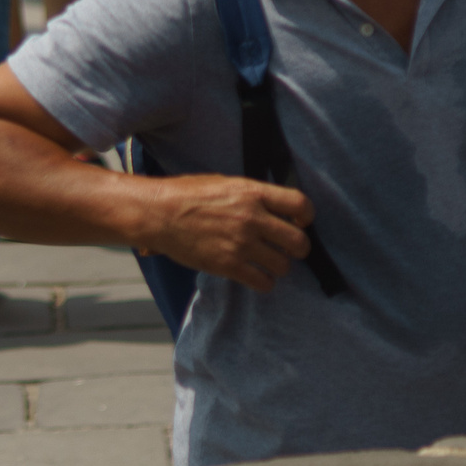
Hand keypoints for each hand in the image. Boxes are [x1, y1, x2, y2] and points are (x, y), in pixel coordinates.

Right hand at [138, 175, 312, 290]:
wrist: (159, 213)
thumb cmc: (187, 194)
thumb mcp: (225, 183)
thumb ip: (251, 196)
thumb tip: (273, 208)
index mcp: (252, 193)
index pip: (300, 205)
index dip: (306, 216)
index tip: (300, 222)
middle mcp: (252, 218)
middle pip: (299, 241)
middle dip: (297, 248)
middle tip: (287, 249)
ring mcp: (241, 243)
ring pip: (283, 265)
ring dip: (278, 266)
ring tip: (267, 263)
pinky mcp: (229, 265)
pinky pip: (263, 283)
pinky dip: (264, 282)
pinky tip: (255, 276)